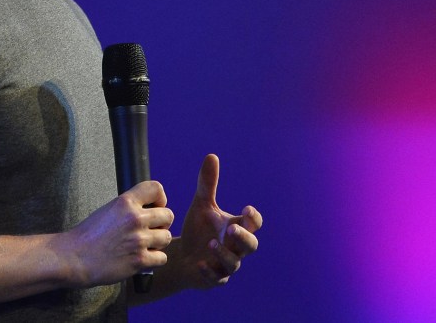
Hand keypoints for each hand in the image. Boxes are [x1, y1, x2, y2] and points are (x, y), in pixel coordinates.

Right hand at [61, 180, 173, 286]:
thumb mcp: (108, 210)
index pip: (156, 188)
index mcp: (125, 202)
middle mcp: (135, 218)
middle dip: (161, 223)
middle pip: (168, 215)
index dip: (160, 199)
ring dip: (158, 243)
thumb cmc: (88, 235)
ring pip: (167, 237)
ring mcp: (138, 240)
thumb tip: (150, 208)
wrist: (74, 257)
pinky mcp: (139, 261)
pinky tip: (142, 258)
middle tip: (150, 230)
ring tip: (144, 245)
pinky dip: (154, 260)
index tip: (154, 207)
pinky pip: (162, 258)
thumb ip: (129, 207)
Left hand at [175, 154, 261, 288]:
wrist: (182, 255)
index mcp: (237, 228)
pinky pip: (217, 279)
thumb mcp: (201, 205)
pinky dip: (210, 272)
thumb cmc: (198, 229)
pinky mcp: (213, 278)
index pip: (254, 224)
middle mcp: (235, 247)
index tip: (246, 209)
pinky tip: (200, 264)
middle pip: (251, 245)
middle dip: (244, 238)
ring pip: (234, 263)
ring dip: (224, 254)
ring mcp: (225, 264)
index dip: (253, 218)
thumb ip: (207, 184)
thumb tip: (211, 156)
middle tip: (232, 229)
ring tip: (211, 243)